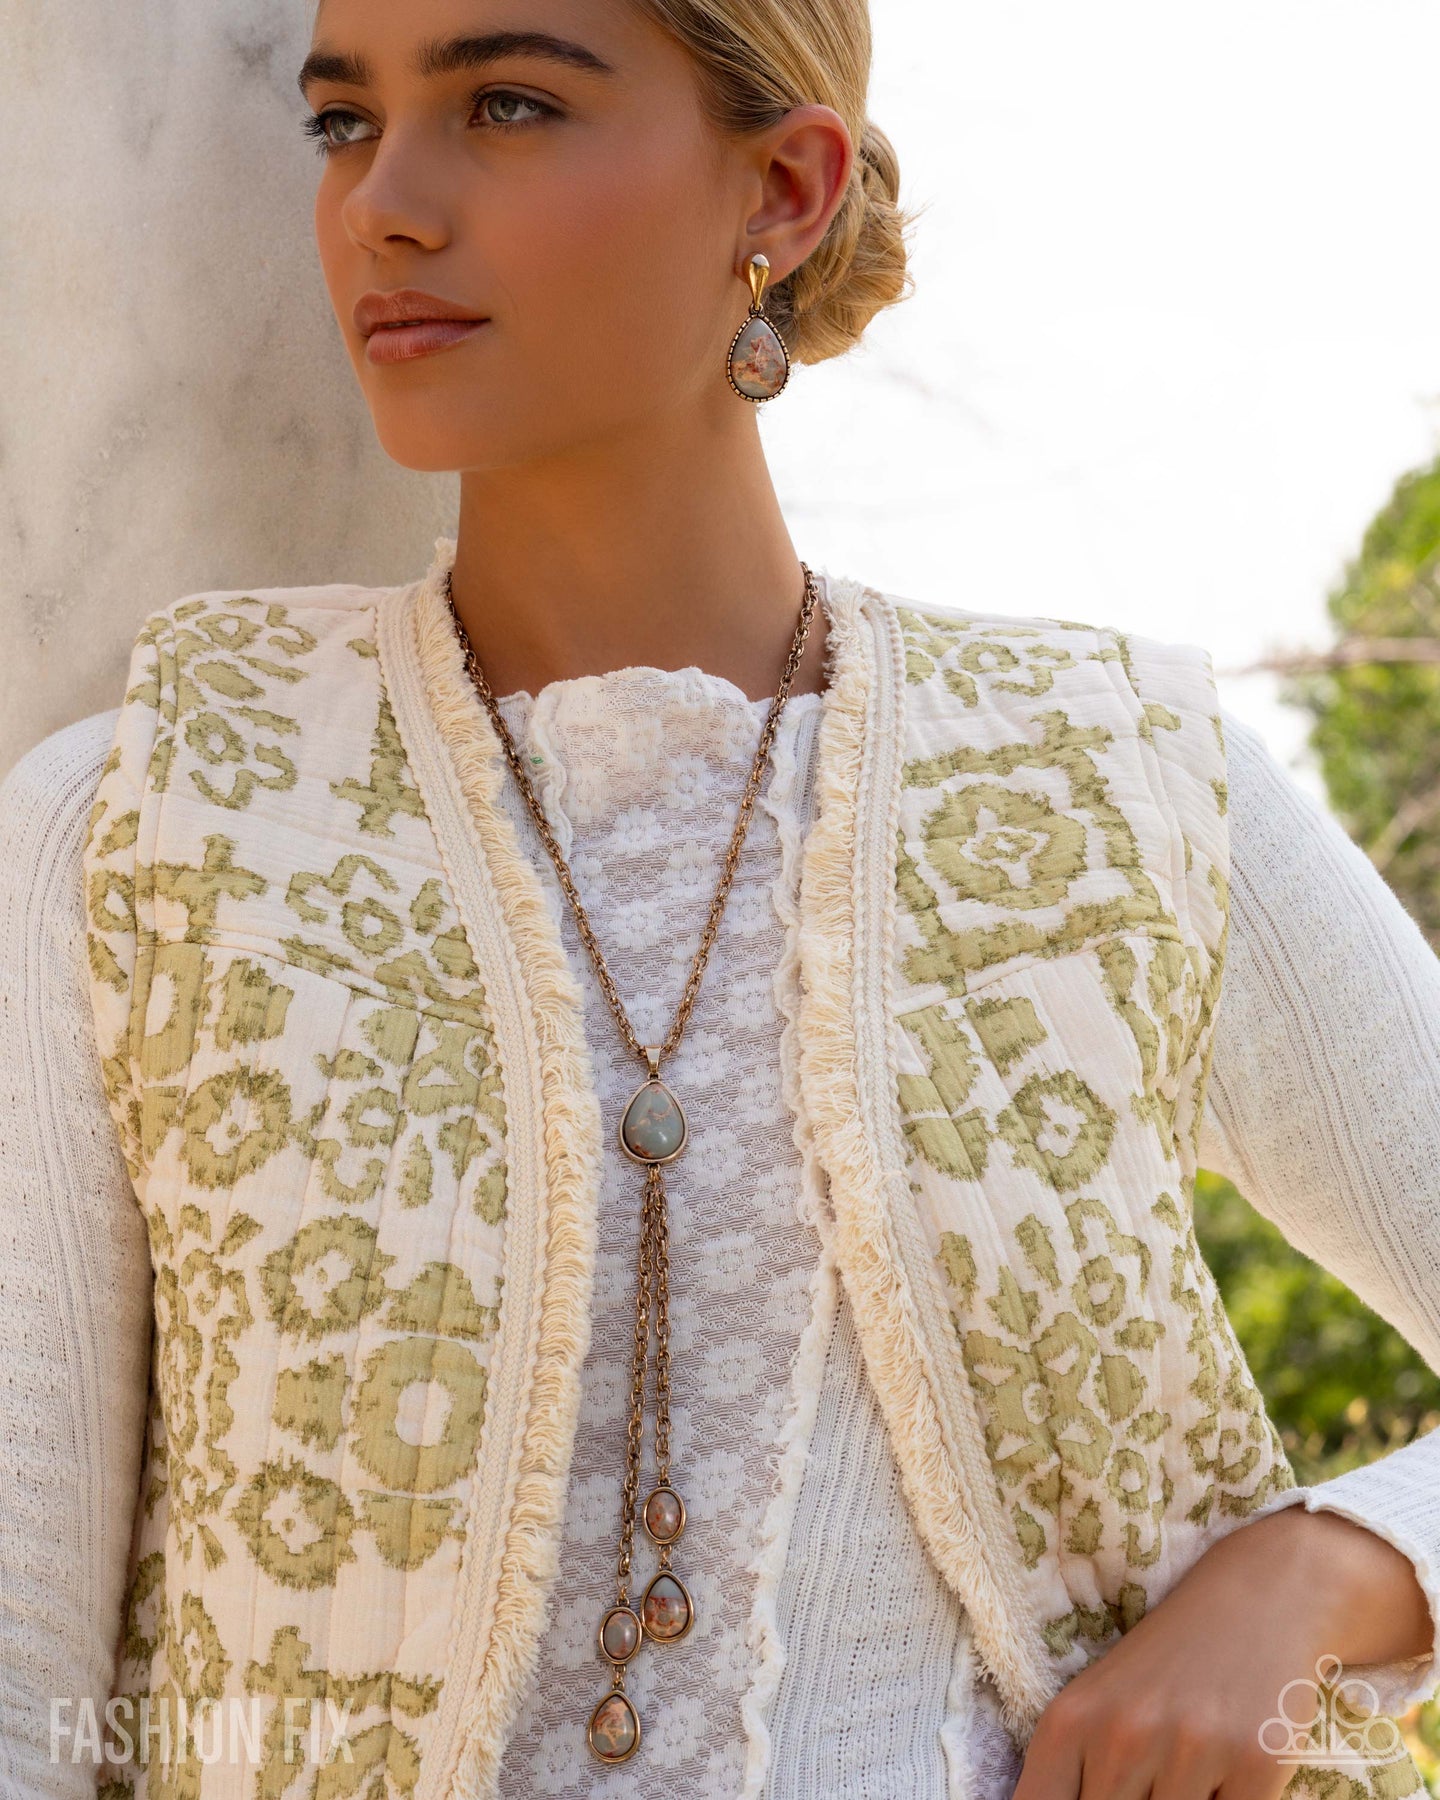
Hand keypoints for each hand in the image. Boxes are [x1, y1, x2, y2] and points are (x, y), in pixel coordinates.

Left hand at [1010, 1504, 1433, 1799]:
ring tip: (1188, 1769)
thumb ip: (1075, 1775)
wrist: (1260, 1594)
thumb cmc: (1166, 1663)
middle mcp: (1122, 1735)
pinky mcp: (1256, 1763)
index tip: (1093, 1794)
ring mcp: (1190, 1749)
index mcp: (1068, 1723)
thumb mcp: (1098, 1706)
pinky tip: (1227, 1775)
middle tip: (1150, 1775)